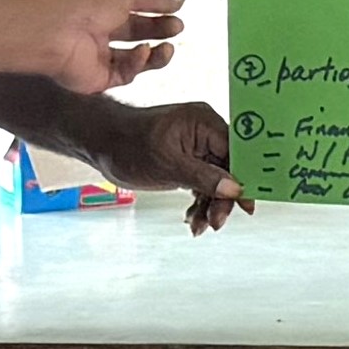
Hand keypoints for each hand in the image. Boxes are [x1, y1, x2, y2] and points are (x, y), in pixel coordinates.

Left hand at [12, 0, 186, 95]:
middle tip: (177, 28)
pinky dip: (138, 63)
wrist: (56, 32)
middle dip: (159, 31)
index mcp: (101, 5)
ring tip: (169, 48)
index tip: (176, 11)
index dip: (157, 10)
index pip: (135, 8)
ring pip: (134, 60)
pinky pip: (125, 74)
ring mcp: (98, 55)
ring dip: (154, 54)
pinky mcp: (98, 78)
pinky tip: (143, 51)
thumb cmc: (82, 5)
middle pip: (136, 33)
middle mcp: (98, 29)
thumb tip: (177, 0)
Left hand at [107, 99, 249, 228]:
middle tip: (216, 223)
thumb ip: (204, 177)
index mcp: (204, 123)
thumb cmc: (129, 146)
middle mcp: (204, 132)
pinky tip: (192, 219)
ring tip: (199, 226)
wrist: (102, 143)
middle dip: (223, 198)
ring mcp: (196, 147)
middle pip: (228, 169)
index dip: (244, 179)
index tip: (247, 205)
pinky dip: (199, 202)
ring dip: (210, 205)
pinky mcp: (187, 161)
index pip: (236, 152)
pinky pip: (202, 183)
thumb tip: (235, 188)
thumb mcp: (168, 165)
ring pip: (216, 181)